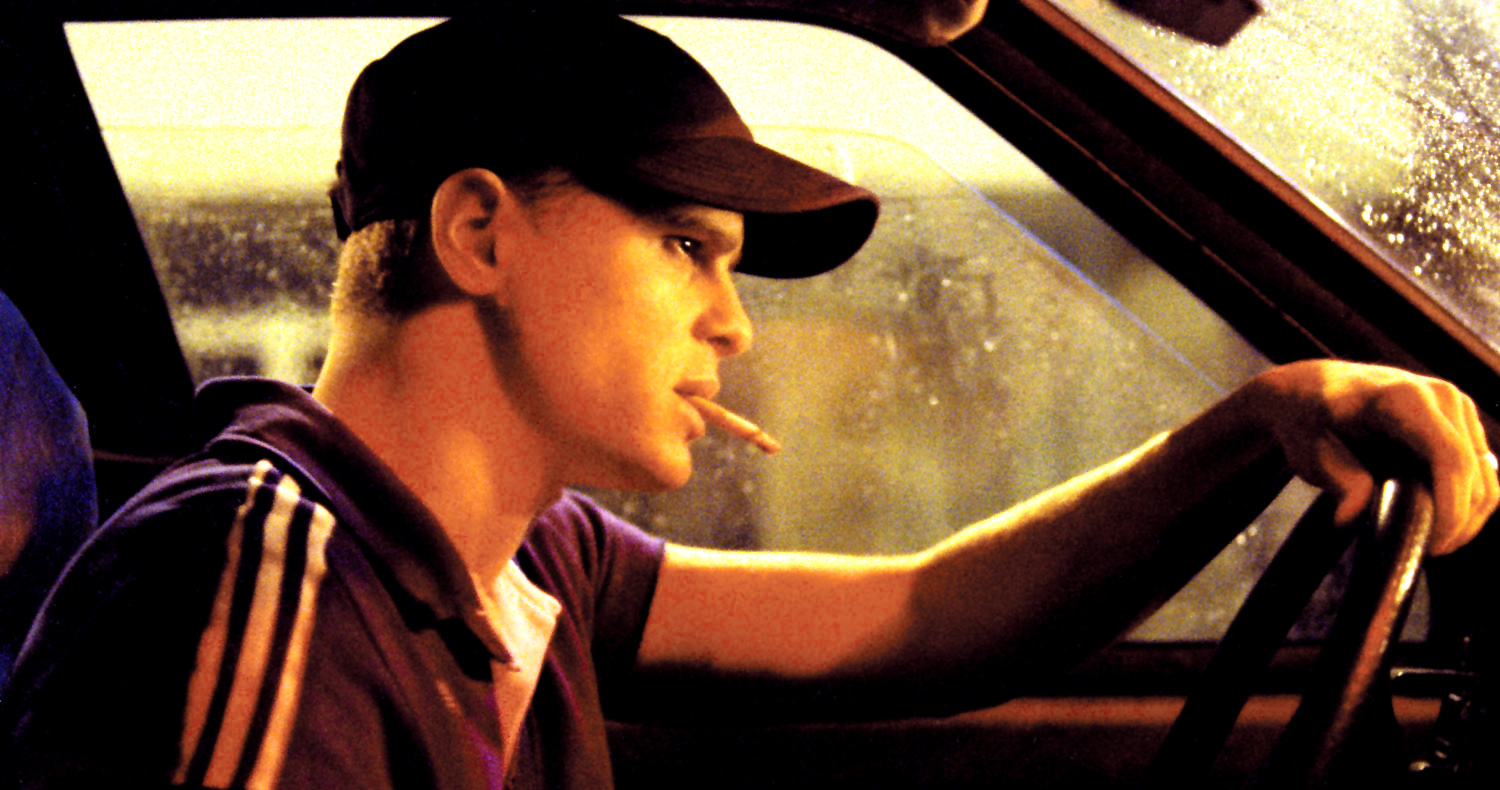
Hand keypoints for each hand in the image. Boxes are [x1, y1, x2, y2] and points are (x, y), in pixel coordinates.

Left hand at [1252, 360, 1496, 553]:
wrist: (1314, 390)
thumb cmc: (1310, 419)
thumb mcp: (1310, 451)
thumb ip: (1338, 482)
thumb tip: (1349, 517)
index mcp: (1403, 398)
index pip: (1450, 458)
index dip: (1450, 507)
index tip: (1431, 543)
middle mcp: (1441, 396)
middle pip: (1475, 474)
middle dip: (1458, 522)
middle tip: (1427, 552)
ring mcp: (1458, 408)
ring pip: (1487, 478)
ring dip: (1469, 518)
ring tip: (1433, 541)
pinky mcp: (1464, 424)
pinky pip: (1483, 473)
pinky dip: (1468, 503)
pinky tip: (1440, 521)